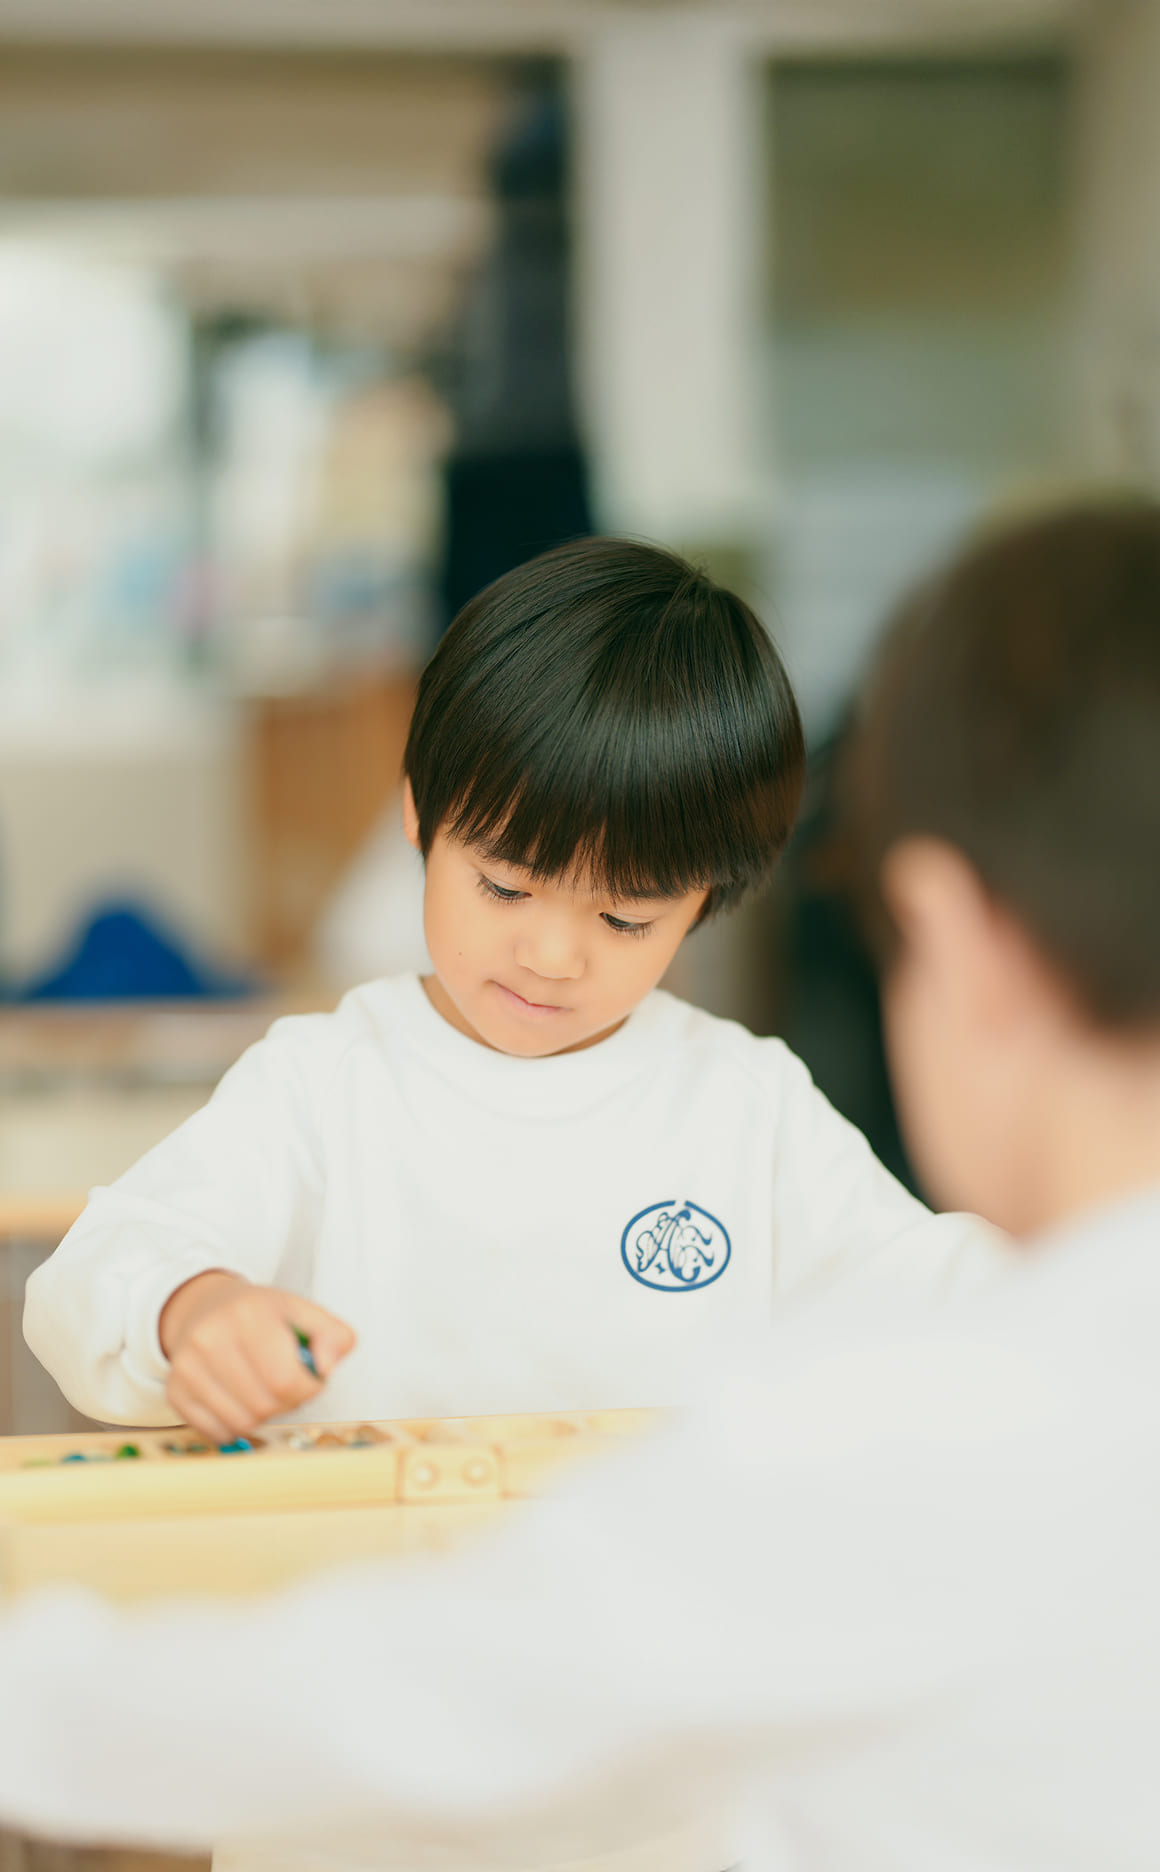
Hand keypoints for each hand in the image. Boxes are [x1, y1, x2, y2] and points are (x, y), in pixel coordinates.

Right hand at [159, 1271, 356, 1443]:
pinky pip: (215, 1431)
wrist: (204, 1308)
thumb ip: (334, 1336)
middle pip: (264, 1405)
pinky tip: (238, 1400)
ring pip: (240, 1423)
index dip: (307, 1389)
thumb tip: (326, 1368)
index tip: (308, 1379)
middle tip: (285, 1385)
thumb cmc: (260, 1315)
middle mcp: (210, 1337)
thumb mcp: (303, 1312)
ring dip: (261, 1416)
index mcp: (249, 1313)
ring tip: (262, 1390)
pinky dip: (234, 1425)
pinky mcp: (175, 1390)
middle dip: (286, 1403)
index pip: (286, 1379)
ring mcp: (187, 1365)